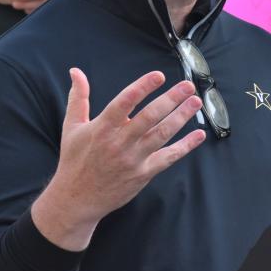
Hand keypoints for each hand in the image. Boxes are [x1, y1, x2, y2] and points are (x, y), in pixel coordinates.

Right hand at [31, 69, 205, 250]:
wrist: (77, 199)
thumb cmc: (75, 161)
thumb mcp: (72, 126)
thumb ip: (78, 97)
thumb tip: (76, 71)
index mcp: (102, 128)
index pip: (124, 103)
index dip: (142, 88)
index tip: (159, 76)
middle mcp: (119, 143)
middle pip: (149, 117)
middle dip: (171, 99)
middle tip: (188, 86)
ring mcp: (133, 159)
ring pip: (162, 134)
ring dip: (181, 117)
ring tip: (195, 102)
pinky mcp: (143, 173)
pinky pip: (168, 157)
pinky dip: (185, 146)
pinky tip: (199, 135)